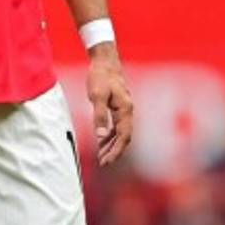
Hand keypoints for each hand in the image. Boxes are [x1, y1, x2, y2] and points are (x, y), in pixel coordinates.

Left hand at [86, 42, 132, 165]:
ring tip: (101, 156)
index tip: (106, 161)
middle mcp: (128, 111)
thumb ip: (99, 116)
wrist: (105, 61)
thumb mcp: (96, 96)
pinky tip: (101, 141)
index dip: (116, 150)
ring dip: (111, 145)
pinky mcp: (118, 107)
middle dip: (114, 151)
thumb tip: (99, 136)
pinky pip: (116, 126)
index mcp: (125, 110)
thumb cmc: (100, 77)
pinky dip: (109, 135)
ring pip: (120, 133)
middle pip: (124, 137)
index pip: (123, 136)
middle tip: (102, 163)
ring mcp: (124, 110)